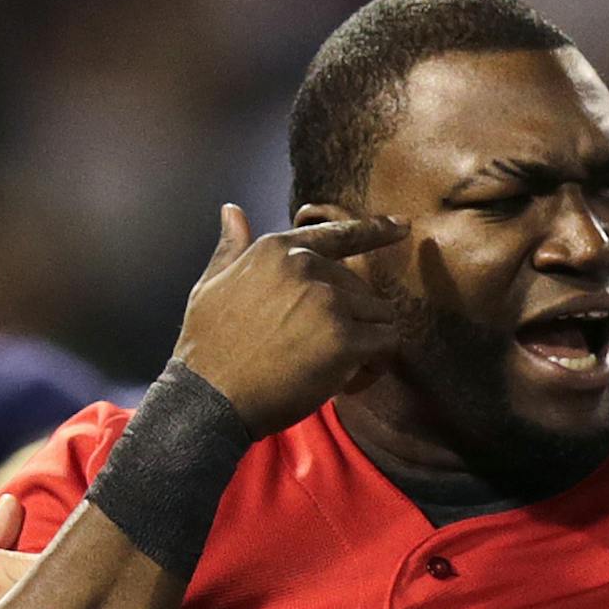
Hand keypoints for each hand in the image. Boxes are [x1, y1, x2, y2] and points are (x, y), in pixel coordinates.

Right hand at [174, 204, 407, 437]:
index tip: (402, 227)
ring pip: (379, 315)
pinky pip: (387, 344)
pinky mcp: (345, 339)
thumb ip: (231, 247)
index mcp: (278, 250)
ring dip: (366, 345)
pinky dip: (375, 366)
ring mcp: (328, 302)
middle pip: (361, 287)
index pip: (339, 233)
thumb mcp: (210, 285)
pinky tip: (346, 383)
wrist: (209, 398)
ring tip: (334, 372)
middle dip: (351, 322)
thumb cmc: (206, 348)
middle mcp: (307, 267)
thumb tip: (232, 210)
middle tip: (322, 357)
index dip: (375, 230)